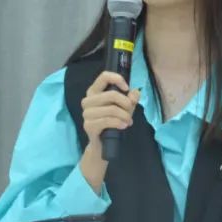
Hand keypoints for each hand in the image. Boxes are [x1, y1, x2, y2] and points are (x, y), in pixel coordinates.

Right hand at [78, 71, 139, 191]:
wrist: (103, 144)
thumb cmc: (113, 122)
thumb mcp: (125, 108)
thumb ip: (131, 98)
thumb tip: (135, 92)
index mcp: (94, 91)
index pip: (104, 76)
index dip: (117, 79)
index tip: (127, 88)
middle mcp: (88, 100)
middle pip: (111, 94)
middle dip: (126, 103)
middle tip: (130, 111)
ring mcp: (86, 114)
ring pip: (111, 109)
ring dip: (124, 115)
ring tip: (128, 121)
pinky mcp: (88, 126)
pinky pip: (107, 121)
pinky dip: (119, 122)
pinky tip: (124, 125)